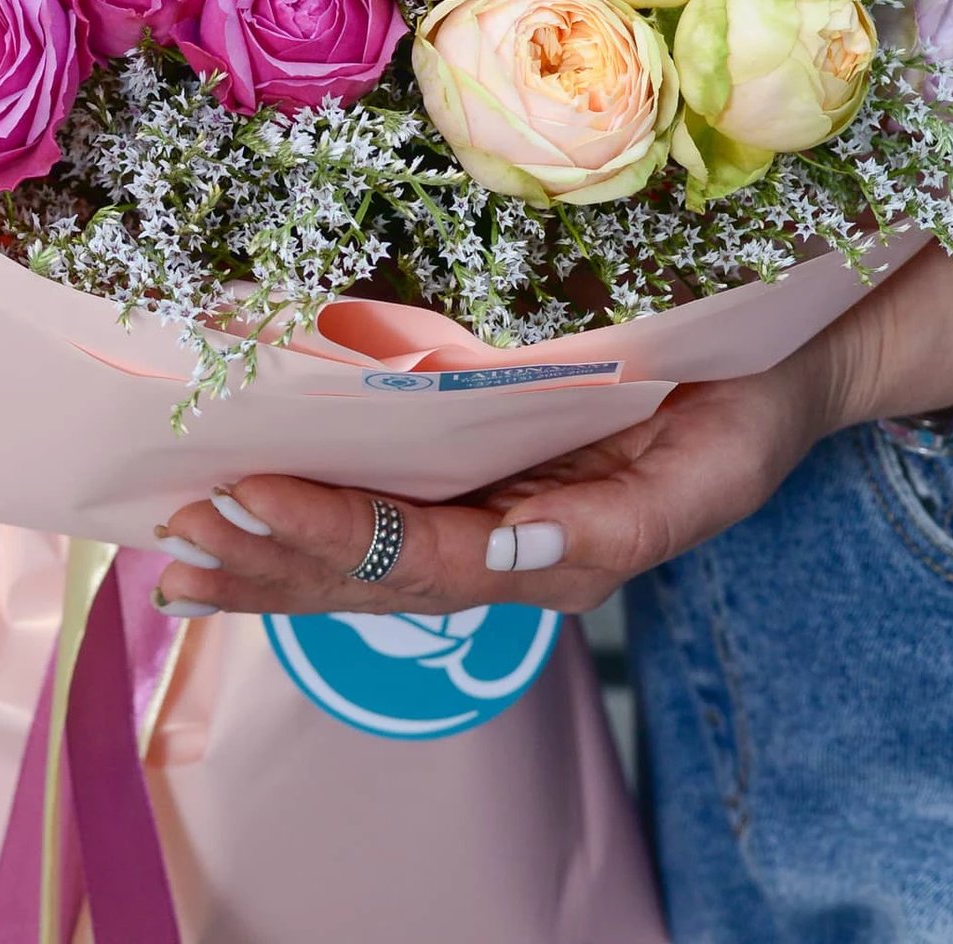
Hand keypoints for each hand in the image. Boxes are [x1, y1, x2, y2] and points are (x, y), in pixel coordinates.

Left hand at [150, 328, 865, 619]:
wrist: (777, 375)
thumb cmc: (743, 417)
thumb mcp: (707, 475)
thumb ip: (615, 527)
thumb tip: (519, 552)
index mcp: (559, 550)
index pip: (425, 560)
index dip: (335, 534)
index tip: (251, 493)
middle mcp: (510, 546)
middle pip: (375, 576)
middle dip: (272, 559)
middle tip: (176, 534)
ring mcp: (492, 518)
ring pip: (365, 561)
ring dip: (268, 560)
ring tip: (175, 552)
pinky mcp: (482, 479)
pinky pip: (383, 519)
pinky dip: (305, 528)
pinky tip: (236, 529)